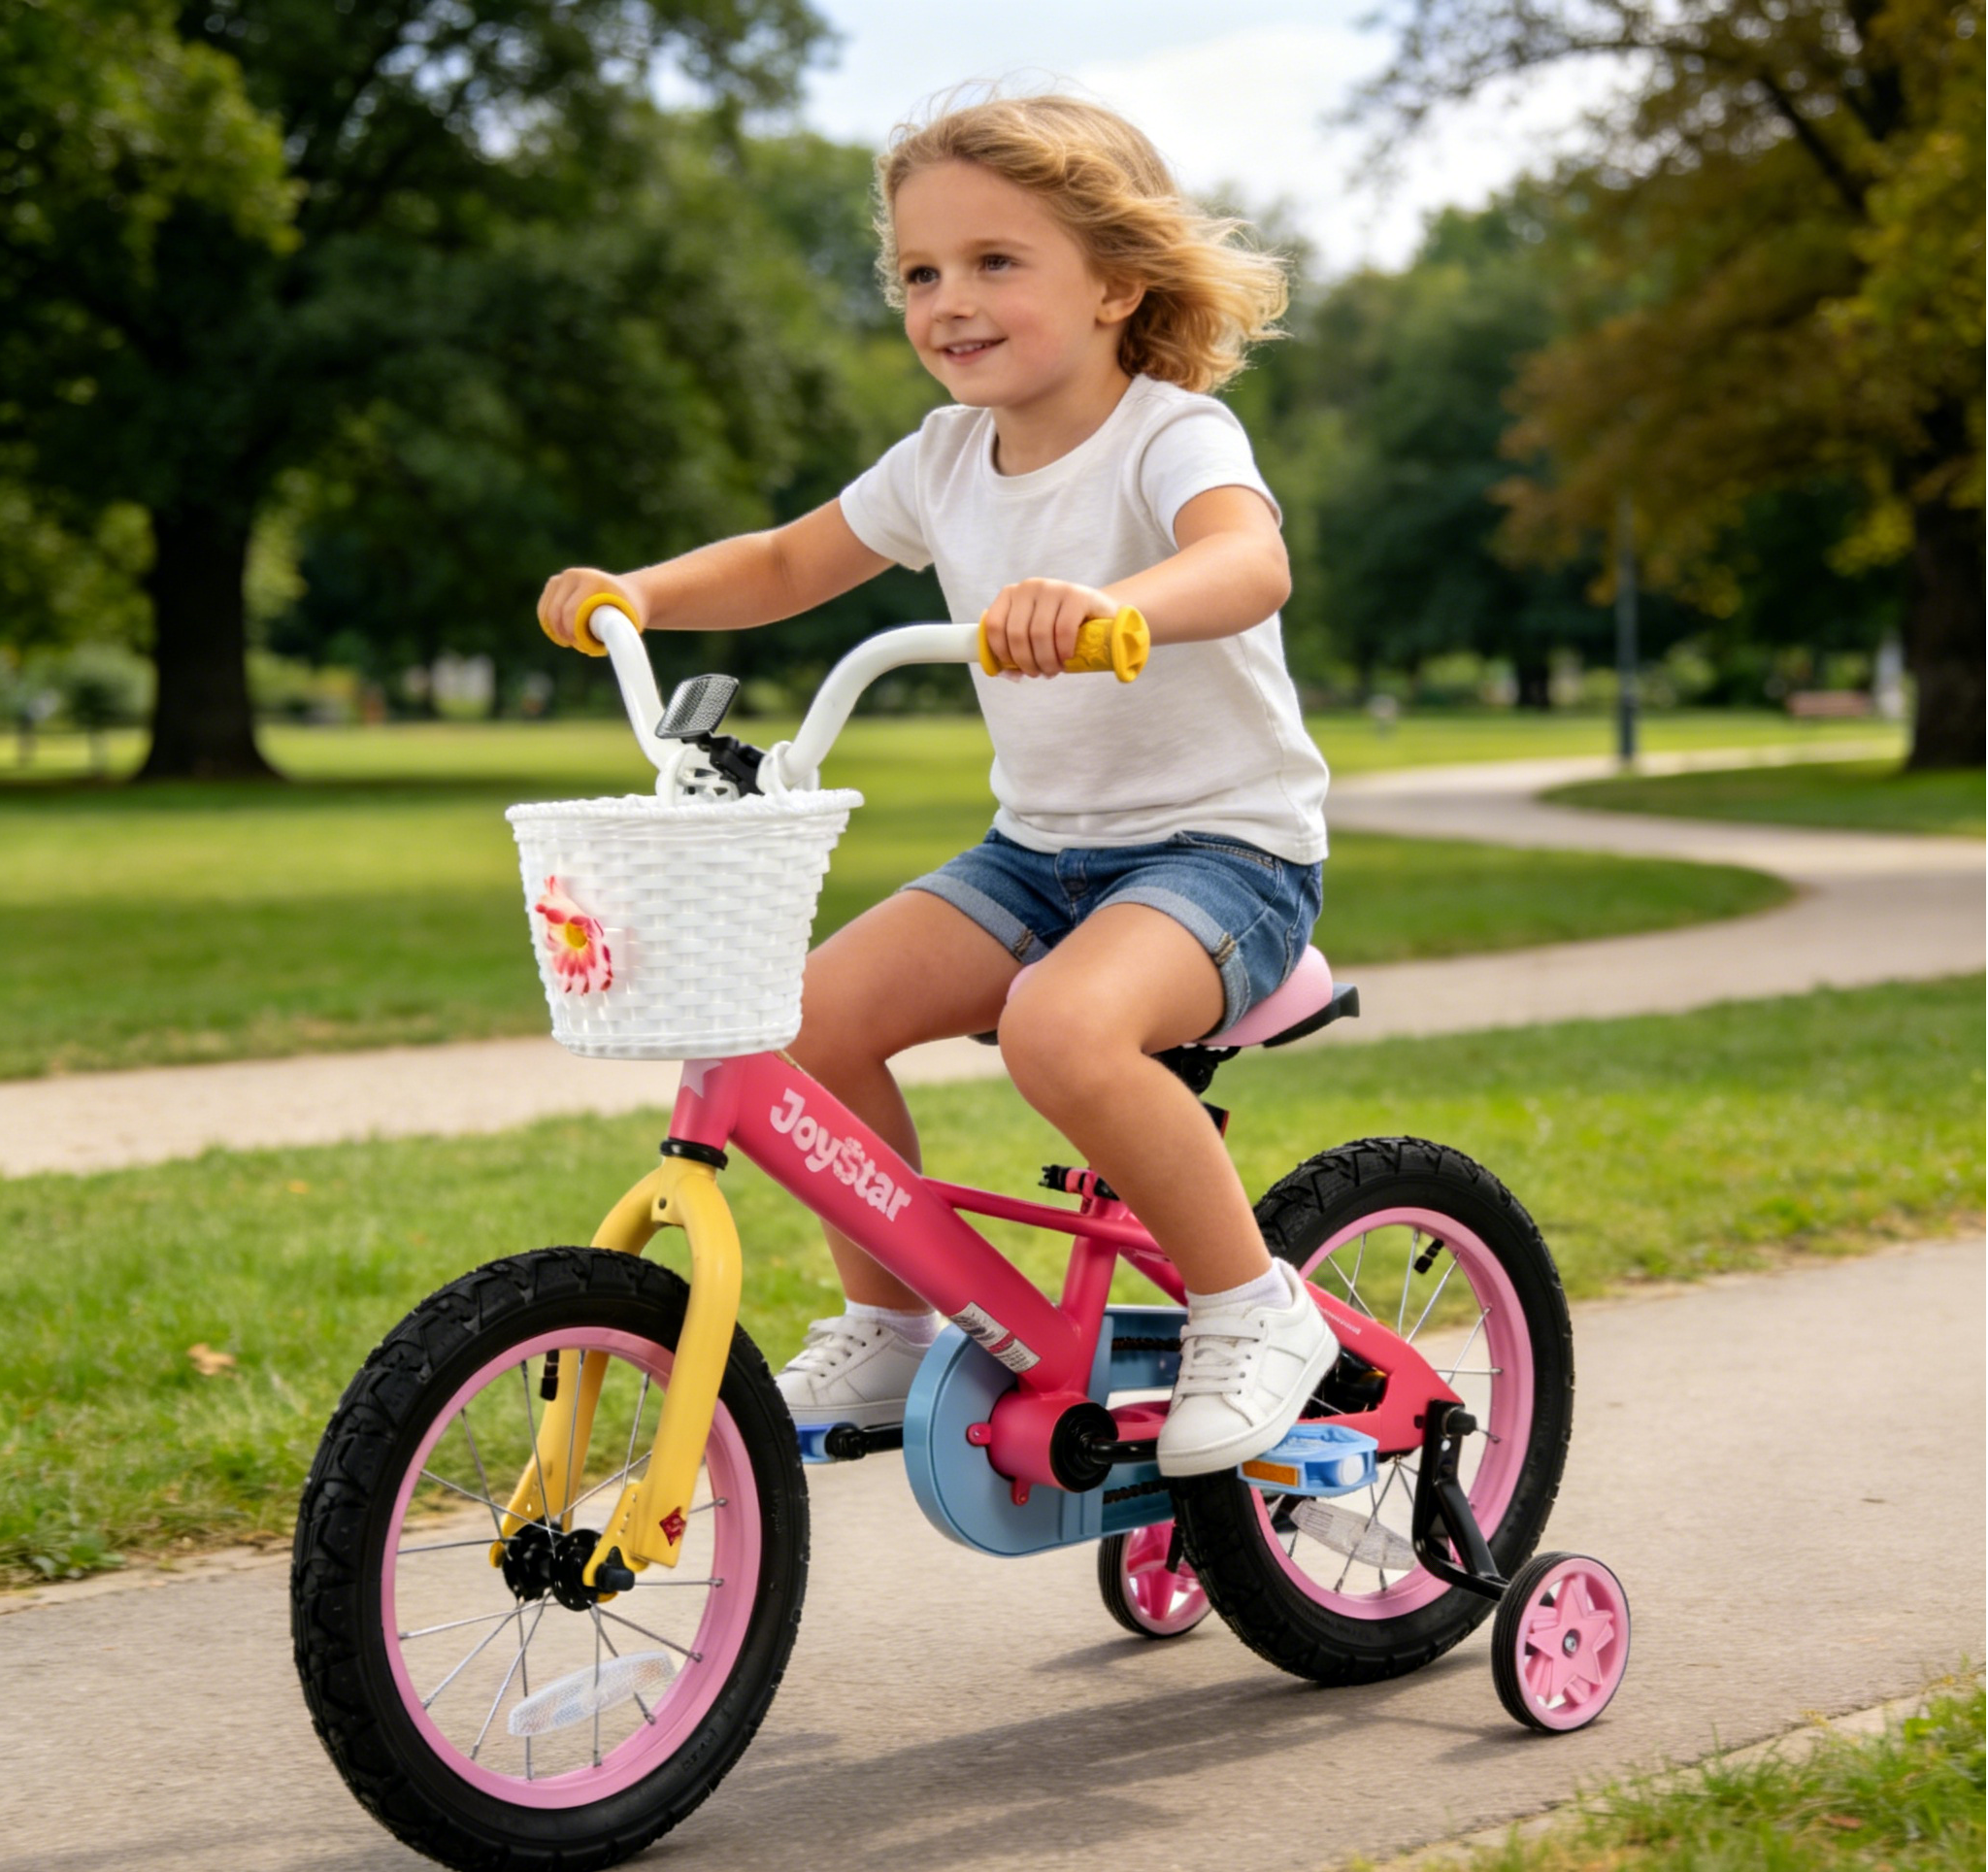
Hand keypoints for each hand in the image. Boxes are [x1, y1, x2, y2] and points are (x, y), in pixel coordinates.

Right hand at [537, 567, 646, 650]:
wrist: (630, 592)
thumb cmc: (631, 612)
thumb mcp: (630, 623)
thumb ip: (620, 637)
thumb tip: (608, 651)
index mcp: (592, 581)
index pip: (570, 612)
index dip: (572, 634)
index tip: (582, 645)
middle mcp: (574, 575)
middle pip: (556, 612)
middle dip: (562, 633)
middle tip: (575, 645)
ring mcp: (562, 577)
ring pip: (546, 612)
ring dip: (555, 630)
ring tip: (570, 640)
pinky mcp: (555, 583)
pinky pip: (543, 608)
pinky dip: (548, 624)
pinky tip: (562, 633)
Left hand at [980, 578, 1118, 677]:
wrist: (1100, 614)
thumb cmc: (1062, 629)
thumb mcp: (1034, 636)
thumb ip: (1016, 650)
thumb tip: (1006, 673)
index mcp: (1011, 594)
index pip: (994, 625)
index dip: (1003, 653)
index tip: (1018, 669)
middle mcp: (1029, 586)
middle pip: (1016, 633)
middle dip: (1027, 662)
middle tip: (1040, 673)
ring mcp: (1053, 587)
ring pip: (1039, 634)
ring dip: (1046, 661)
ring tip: (1053, 670)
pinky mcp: (1077, 595)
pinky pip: (1063, 629)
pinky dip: (1063, 651)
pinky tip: (1067, 658)